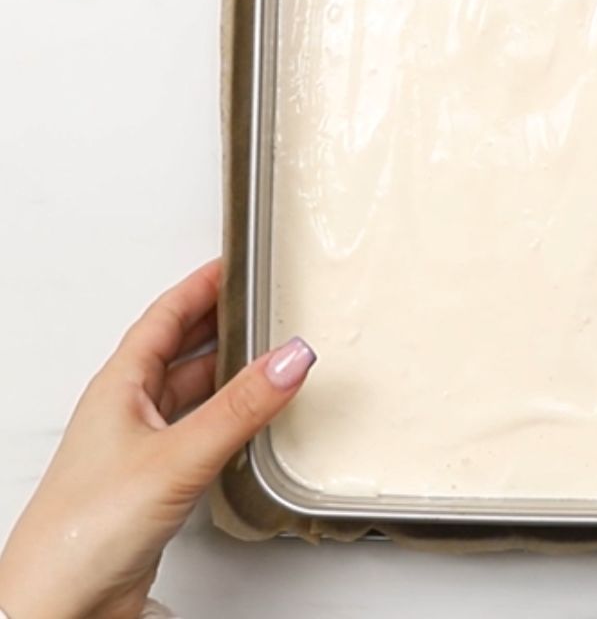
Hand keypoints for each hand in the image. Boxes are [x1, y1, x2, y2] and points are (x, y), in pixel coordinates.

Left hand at [0, 260, 315, 618]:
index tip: (235, 263)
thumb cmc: (80, 535)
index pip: (165, 316)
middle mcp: (127, 411)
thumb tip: (289, 357)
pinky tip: (251, 420)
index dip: (201, 285)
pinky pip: (199, 430)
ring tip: (268, 353)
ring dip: (227, 370)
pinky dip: (229, 415)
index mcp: (119, 387)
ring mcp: (140, 448)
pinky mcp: (155, 483)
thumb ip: (240, 407)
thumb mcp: (175, 456)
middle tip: (262, 302)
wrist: (57, 611)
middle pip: (179, 348)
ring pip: (191, 390)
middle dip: (220, 322)